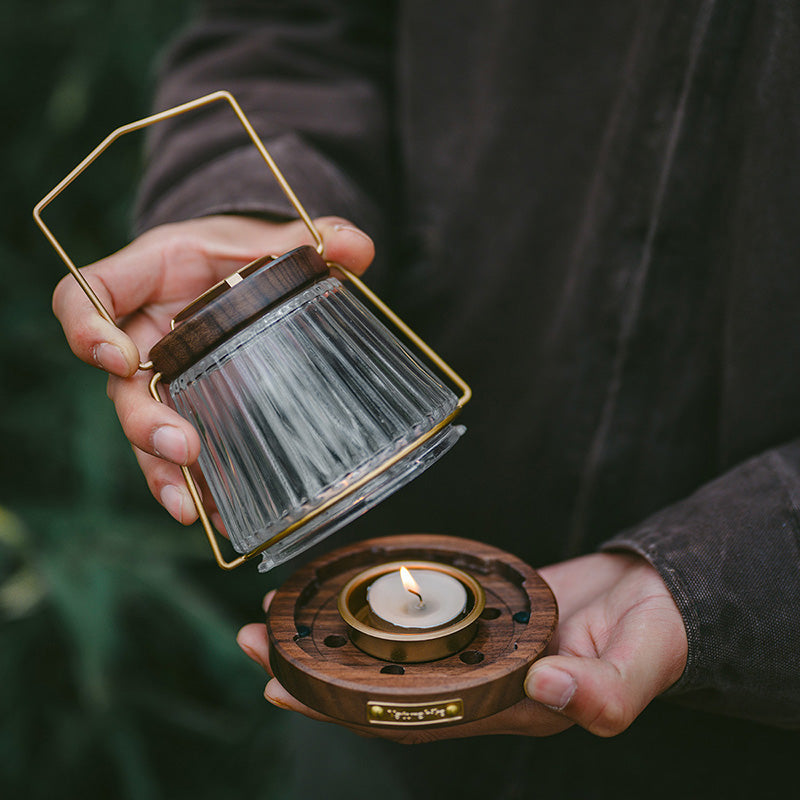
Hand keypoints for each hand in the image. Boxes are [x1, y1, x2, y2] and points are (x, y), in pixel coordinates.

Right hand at [52, 214, 374, 522]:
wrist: (236, 274)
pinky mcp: (186, 407)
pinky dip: (196, 484)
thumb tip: (357, 246)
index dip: (86, 329)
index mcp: (143, 283)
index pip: (83, 299)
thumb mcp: (265, 239)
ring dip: (163, 471)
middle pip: (118, 386)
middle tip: (181, 449)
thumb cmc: (236, 254)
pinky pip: (179, 451)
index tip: (118, 355)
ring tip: (192, 506)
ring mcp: (159, 379)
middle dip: (144, 423)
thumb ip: (305, 240)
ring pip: (144, 431)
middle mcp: (139, 338)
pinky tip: (221, 515)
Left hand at [237, 552, 687, 741]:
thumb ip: (606, 688)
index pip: (409, 715)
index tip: (279, 684)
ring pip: (391, 653)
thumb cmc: (650, 633)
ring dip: (333, 639)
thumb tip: (546, 686)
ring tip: (275, 619)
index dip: (341, 706)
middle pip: (381, 689)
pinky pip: (418, 617)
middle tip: (249, 644)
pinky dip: (376, 608)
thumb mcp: (641, 659)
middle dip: (311, 673)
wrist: (655, 598)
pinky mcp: (481, 615)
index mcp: (508, 704)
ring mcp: (476, 650)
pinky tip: (344, 594)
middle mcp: (481, 685)